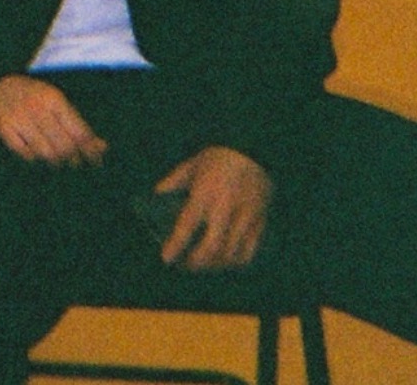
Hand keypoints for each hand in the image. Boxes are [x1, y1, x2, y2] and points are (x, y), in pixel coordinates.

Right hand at [0, 74, 107, 166]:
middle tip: (72, 162)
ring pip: (45, 153)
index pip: (79, 133)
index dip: (90, 151)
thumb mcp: (56, 103)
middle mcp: (36, 105)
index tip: (95, 162)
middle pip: (64, 146)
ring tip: (55, 160)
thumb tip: (103, 149)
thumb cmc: (32, 97)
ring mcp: (19, 116)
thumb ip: (78, 125)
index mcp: (53, 97)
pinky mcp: (3, 126)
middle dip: (71, 158)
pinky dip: (32, 157)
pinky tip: (34, 152)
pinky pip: (25, 154)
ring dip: (53, 160)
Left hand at [157, 146, 272, 270]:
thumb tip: (157, 192)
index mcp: (204, 194)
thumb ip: (174, 180)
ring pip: (230, 253)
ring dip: (215, 266)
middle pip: (210, 247)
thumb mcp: (192, 164)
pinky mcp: (259, 221)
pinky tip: (227, 262)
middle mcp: (224, 209)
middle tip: (186, 266)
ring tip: (204, 266)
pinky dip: (237, 262)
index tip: (166, 259)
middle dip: (197, 263)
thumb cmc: (219, 156)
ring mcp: (244, 217)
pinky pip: (250, 251)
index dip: (175, 245)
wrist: (254, 150)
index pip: (187, 225)